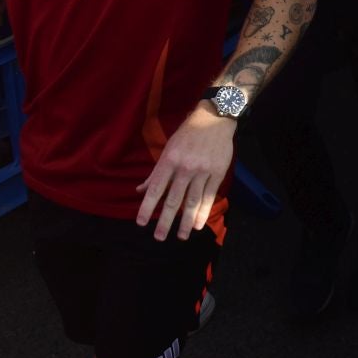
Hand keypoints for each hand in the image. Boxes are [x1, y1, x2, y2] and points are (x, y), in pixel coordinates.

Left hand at [135, 105, 234, 240]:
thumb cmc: (187, 134)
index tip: (141, 223)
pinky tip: (197, 224)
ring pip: (192, 201)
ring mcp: (202, 171)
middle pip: (174, 199)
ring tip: (180, 236)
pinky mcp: (217, 173)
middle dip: (165, 221)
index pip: (156, 189)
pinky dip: (203, 212)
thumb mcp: (168, 149)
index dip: (147, 207)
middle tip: (158, 237)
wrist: (214, 120)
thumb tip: (140, 190)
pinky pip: (208, 196)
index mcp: (169, 160)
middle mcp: (184, 168)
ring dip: (185, 221)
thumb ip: (156, 172)